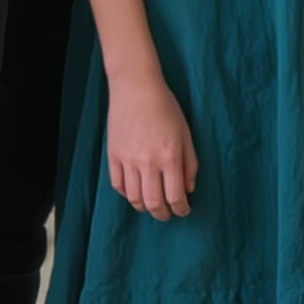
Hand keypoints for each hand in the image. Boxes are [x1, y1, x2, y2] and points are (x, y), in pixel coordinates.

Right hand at [107, 67, 198, 218]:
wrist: (136, 89)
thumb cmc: (166, 108)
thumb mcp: (186, 134)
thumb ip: (190, 164)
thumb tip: (188, 190)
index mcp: (170, 156)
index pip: (175, 196)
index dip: (181, 209)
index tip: (184, 211)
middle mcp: (148, 162)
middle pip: (154, 203)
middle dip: (163, 214)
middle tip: (168, 215)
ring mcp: (128, 160)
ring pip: (134, 198)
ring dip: (145, 207)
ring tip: (152, 206)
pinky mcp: (113, 156)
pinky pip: (118, 185)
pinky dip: (127, 194)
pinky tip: (135, 192)